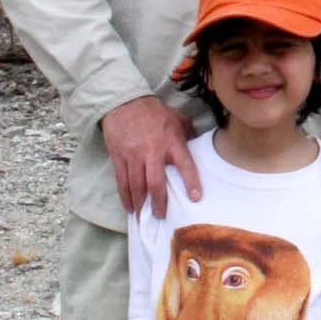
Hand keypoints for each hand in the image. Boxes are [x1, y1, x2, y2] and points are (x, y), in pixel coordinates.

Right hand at [101, 95, 200, 216]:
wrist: (124, 103)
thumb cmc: (154, 113)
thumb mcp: (177, 118)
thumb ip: (189, 134)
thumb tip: (201, 146)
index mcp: (171, 141)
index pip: (185, 164)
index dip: (191, 181)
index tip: (195, 198)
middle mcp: (152, 151)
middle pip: (156, 183)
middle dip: (159, 202)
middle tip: (162, 216)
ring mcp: (133, 155)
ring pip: (137, 186)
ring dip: (140, 204)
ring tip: (144, 217)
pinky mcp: (119, 158)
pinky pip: (122, 181)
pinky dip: (125, 197)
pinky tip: (130, 207)